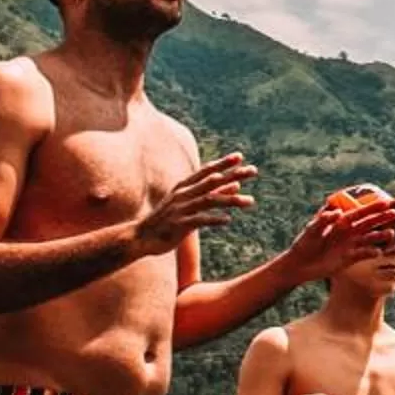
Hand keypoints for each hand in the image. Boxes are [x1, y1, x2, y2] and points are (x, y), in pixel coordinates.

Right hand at [130, 154, 257, 255]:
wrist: (141, 237)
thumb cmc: (168, 220)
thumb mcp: (189, 203)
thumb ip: (213, 193)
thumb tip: (237, 184)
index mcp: (184, 187)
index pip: (206, 171)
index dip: (222, 163)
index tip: (240, 156)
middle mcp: (182, 195)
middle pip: (212, 182)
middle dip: (234, 175)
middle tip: (254, 171)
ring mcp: (180, 209)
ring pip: (209, 200)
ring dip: (231, 200)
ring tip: (251, 202)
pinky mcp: (179, 224)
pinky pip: (199, 220)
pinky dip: (214, 219)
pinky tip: (228, 220)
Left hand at [284, 193, 394, 281]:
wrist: (298, 265)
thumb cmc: (303, 244)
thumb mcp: (311, 231)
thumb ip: (323, 220)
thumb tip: (337, 213)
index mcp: (339, 222)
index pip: (359, 213)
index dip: (372, 207)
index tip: (386, 202)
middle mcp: (347, 233)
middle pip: (368, 223)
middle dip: (382, 218)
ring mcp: (349, 245)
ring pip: (369, 239)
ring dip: (380, 236)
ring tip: (391, 234)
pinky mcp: (349, 259)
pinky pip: (363, 254)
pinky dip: (370, 253)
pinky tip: (377, 252)